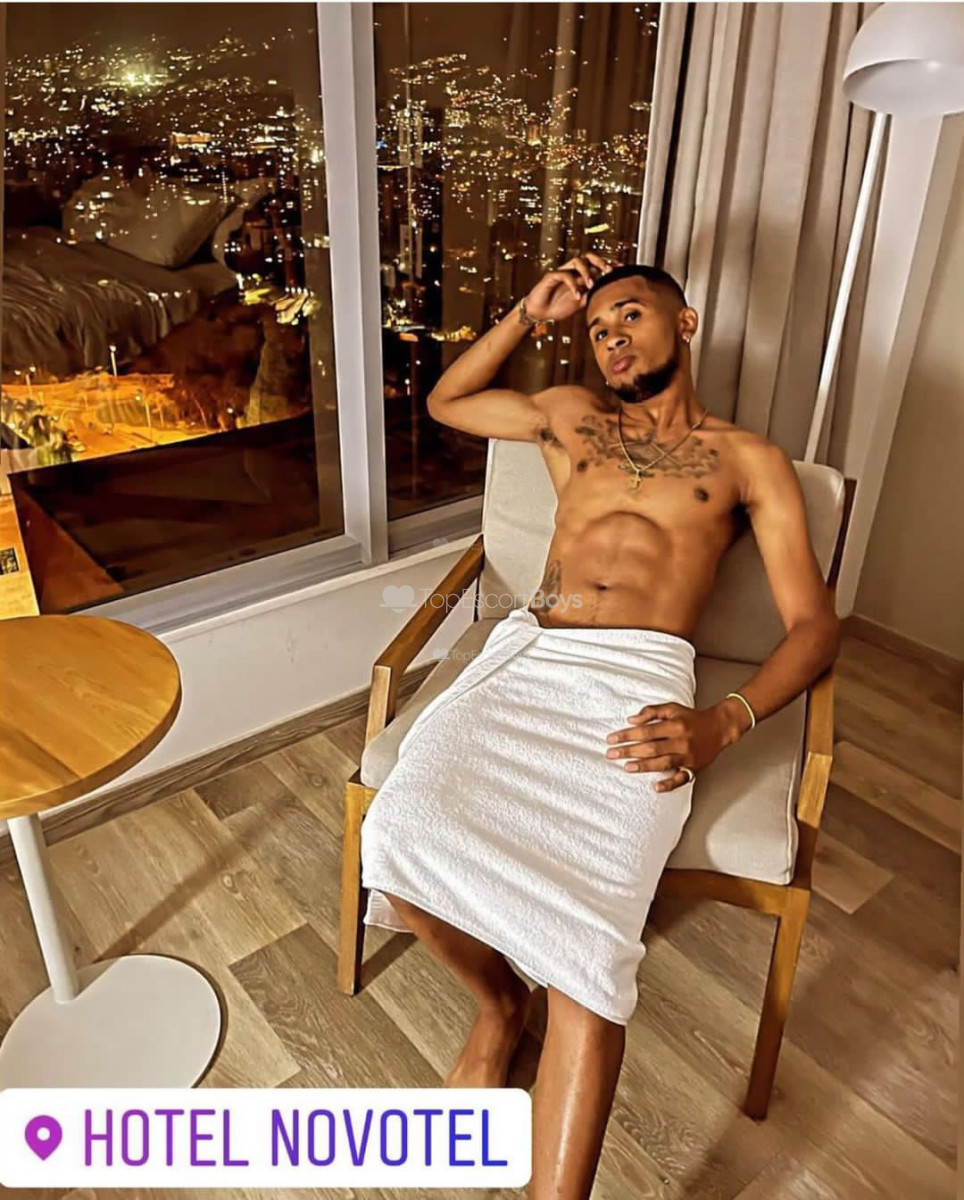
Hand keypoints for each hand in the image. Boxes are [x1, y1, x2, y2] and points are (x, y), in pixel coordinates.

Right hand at [523, 252, 614, 322]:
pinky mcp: (551, 276)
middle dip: (600, 261)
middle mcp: (573, 270)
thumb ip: (592, 295)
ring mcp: (563, 271)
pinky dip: (573, 284)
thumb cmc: (559, 306)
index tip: (622, 268)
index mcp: (581, 275)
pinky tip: (576, 296)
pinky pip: (564, 274)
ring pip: (577, 260)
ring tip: (591, 284)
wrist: (540, 313)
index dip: (609, 265)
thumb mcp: (580, 303)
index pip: (597, 265)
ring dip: (586, 271)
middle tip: (609, 270)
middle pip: (589, 256)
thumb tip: (607, 294)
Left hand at [604, 702, 733, 792]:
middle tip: (611, 754)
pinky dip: (669, 784)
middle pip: (651, 748)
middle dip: (629, 751)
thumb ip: (651, 712)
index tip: (612, 739)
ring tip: (627, 767)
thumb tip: (631, 720)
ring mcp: (687, 756)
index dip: (627, 735)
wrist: (720, 728)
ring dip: (644, 766)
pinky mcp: (694, 768)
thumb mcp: (672, 708)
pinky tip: (656, 787)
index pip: (646, 731)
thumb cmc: (692, 718)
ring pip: (663, 763)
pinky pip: (681, 779)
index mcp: (675, 725)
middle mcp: (681, 741)